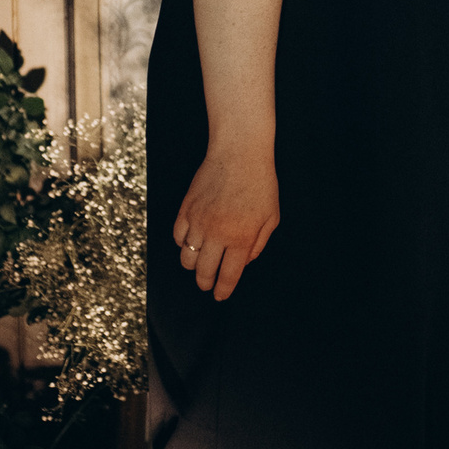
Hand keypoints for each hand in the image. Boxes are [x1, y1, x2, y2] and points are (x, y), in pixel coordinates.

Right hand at [174, 142, 278, 299]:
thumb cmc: (260, 184)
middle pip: (203, 271)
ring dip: (192, 266)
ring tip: (199, 265)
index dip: (223, 290)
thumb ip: (257, 245)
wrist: (239, 152)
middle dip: (205, 283)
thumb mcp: (271, 217)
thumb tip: (243, 263)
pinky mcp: (185, 209)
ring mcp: (198, 221)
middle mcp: (217, 233)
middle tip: (207, 285)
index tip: (220, 296)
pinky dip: (182, 245)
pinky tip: (191, 243)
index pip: (227, 275)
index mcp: (240, 238)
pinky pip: (177, 237)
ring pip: (186, 257)